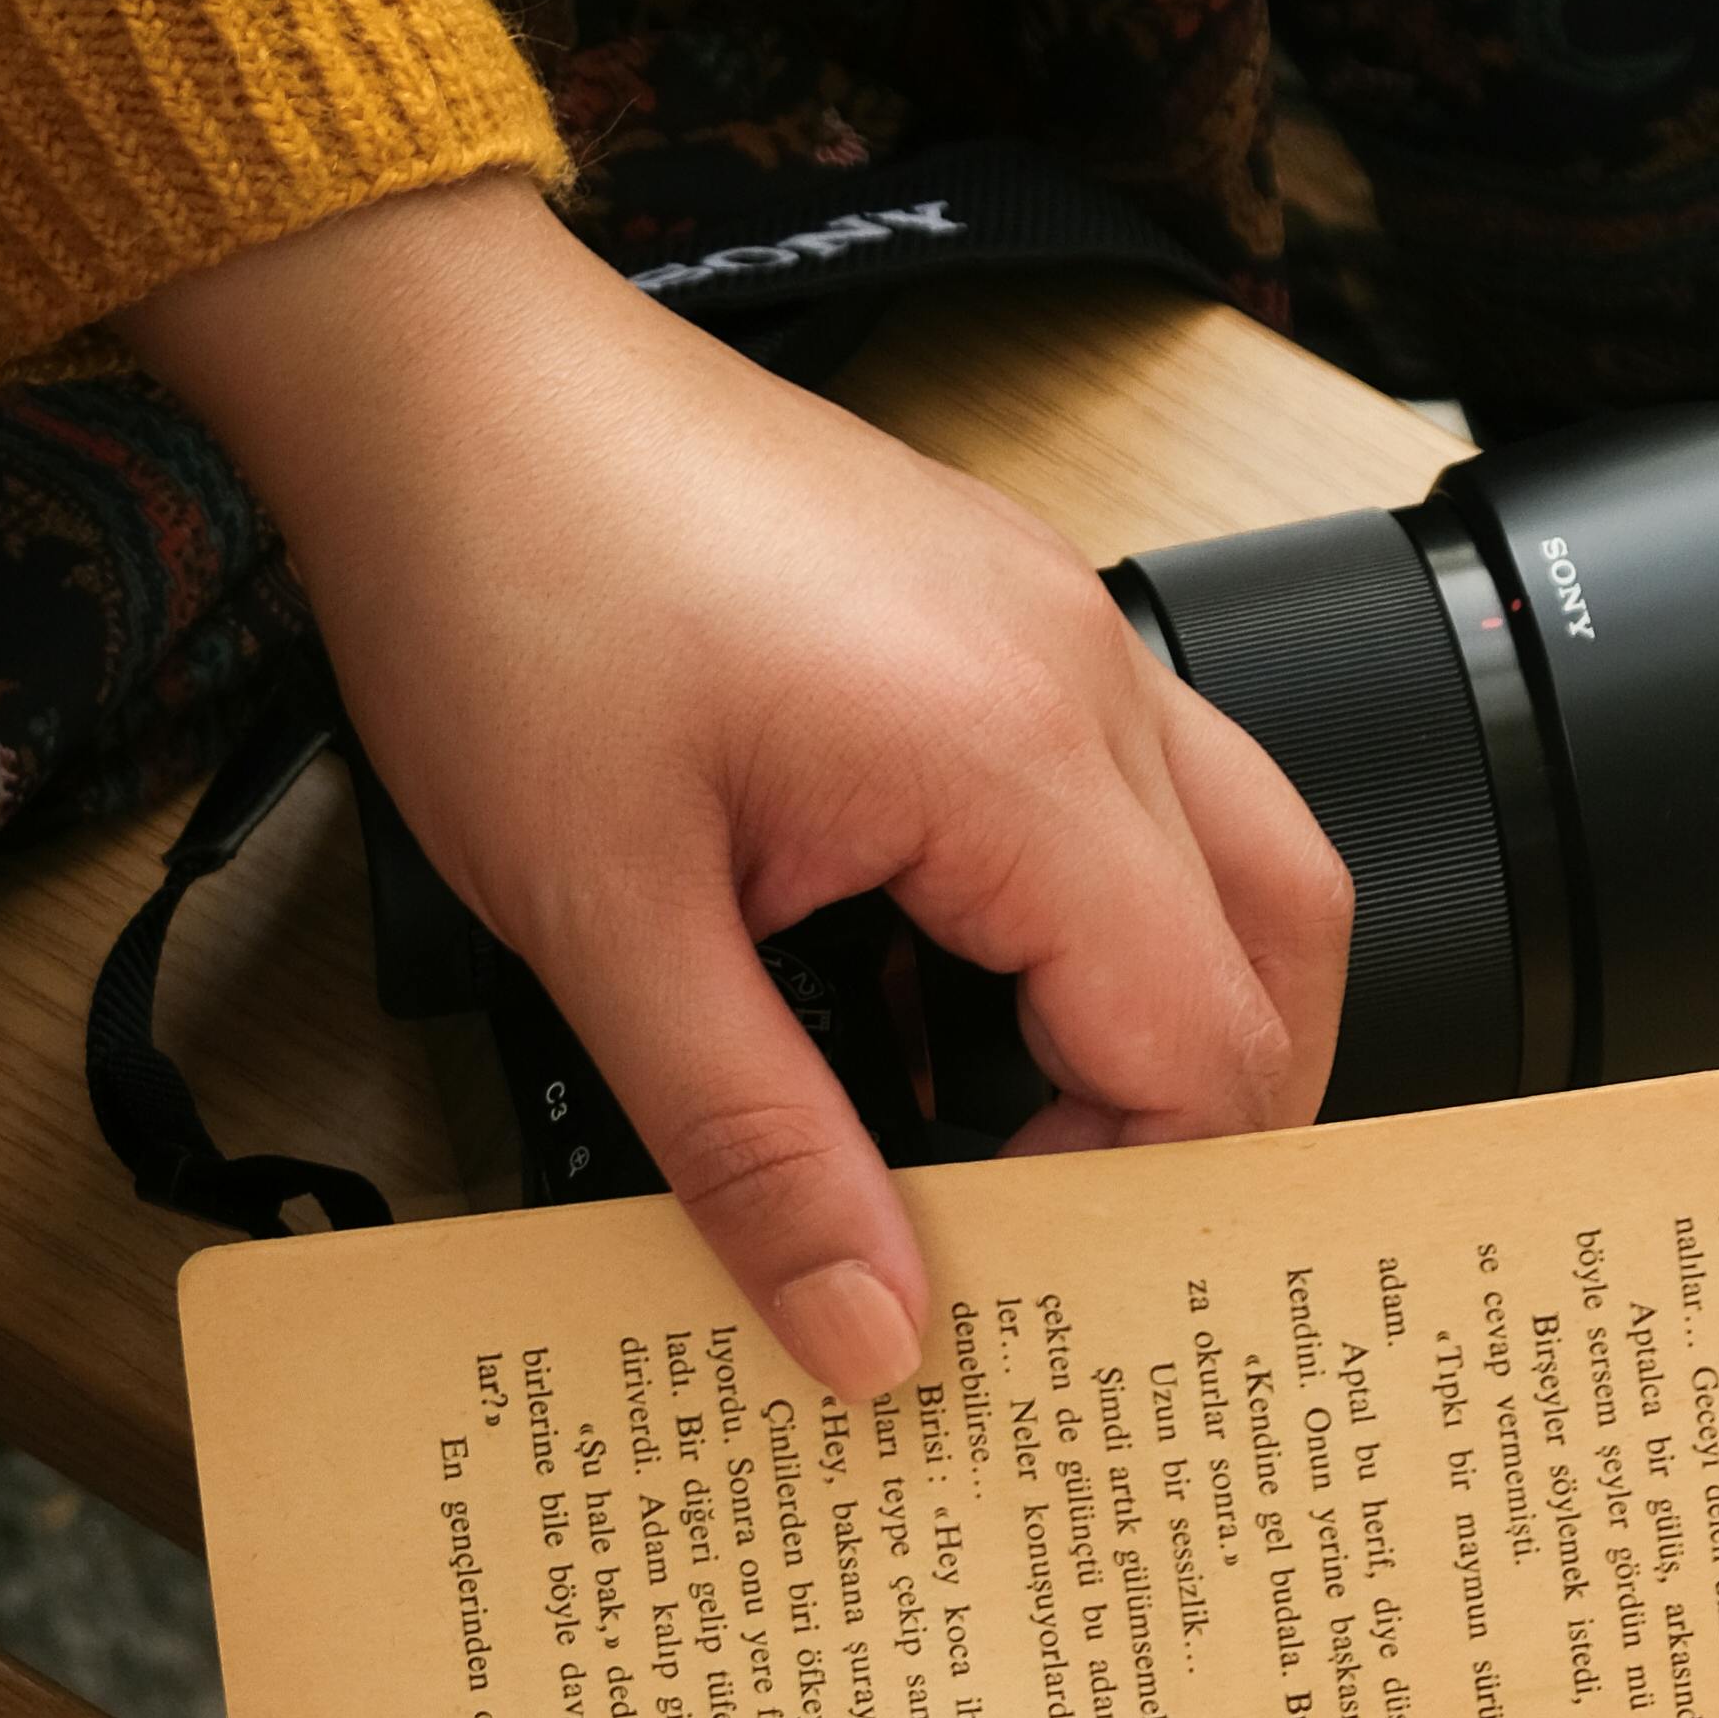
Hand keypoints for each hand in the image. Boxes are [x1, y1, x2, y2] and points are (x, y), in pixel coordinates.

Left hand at [126, 173, 1351, 1395]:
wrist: (439, 380)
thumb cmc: (507, 589)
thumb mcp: (605, 926)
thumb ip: (756, 1148)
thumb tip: (873, 1337)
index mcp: (1014, 753)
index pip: (1206, 1046)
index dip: (1132, 1200)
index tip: (1002, 1281)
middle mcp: (1081, 674)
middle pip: (1279, 958)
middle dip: (1195, 1128)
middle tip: (1055, 1242)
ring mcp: (1056, 629)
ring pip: (1234, 870)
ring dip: (1161, 1023)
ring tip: (1014, 1145)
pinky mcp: (999, 617)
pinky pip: (1127, 798)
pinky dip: (1087, 930)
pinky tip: (943, 1010)